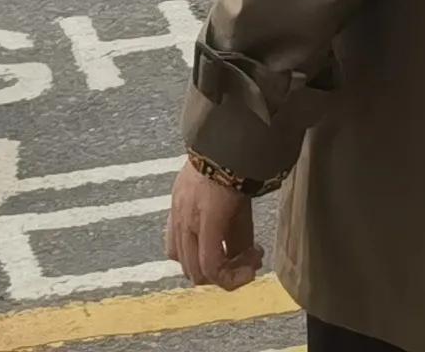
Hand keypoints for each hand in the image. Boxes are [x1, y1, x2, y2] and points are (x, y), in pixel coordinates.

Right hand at [164, 162, 262, 289]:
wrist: (217, 145)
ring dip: (205, 267)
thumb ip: (241, 241)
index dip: (232, 280)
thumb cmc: (237, 175)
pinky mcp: (172, 210)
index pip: (211, 267)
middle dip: (224, 274)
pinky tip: (207, 242)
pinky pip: (173, 244)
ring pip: (182, 262)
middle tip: (245, 261)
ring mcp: (176, 216)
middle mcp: (187, 222)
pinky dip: (189, 253)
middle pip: (196, 272)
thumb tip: (245, 264)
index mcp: (208, 220)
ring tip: (226, 254)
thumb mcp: (244, 212)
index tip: (252, 270)